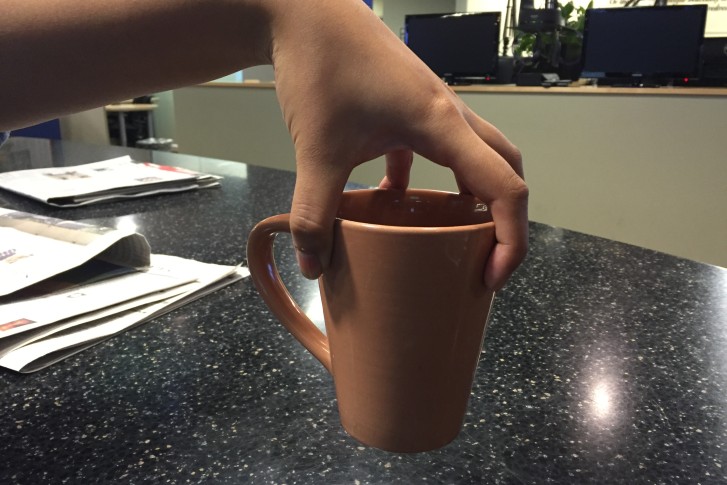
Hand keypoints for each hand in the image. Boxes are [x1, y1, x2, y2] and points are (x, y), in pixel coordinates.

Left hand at [269, 0, 527, 290]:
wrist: (304, 11)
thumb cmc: (320, 69)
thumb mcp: (317, 151)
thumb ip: (314, 212)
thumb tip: (313, 266)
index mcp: (443, 126)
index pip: (505, 187)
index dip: (512, 239)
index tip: (491, 277)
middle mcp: (449, 115)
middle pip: (504, 168)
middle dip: (504, 218)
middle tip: (482, 259)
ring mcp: (429, 108)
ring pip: (473, 155)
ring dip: (470, 197)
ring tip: (447, 237)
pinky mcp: (406, 106)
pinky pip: (432, 148)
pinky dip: (424, 180)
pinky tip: (391, 199)